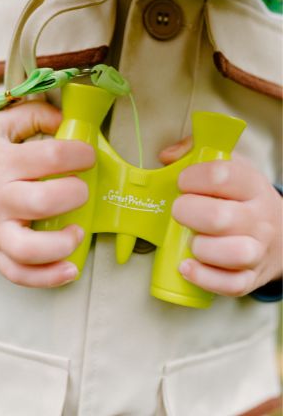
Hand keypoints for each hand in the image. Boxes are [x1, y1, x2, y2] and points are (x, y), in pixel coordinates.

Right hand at [0, 101, 94, 286]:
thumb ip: (33, 115)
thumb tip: (68, 121)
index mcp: (1, 163)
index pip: (51, 157)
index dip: (80, 154)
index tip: (85, 155)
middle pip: (43, 201)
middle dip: (75, 194)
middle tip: (79, 189)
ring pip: (29, 249)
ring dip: (62, 243)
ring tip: (76, 232)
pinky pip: (19, 274)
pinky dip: (47, 278)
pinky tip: (69, 268)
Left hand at [160, 137, 282, 295]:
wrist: (280, 236)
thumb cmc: (241, 200)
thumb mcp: (229, 169)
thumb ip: (195, 153)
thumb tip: (167, 155)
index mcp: (251, 187)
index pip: (222, 176)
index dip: (193, 178)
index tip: (182, 182)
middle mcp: (258, 219)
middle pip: (222, 217)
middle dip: (189, 213)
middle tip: (179, 211)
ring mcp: (256, 250)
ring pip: (234, 253)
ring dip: (202, 248)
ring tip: (191, 242)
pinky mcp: (249, 277)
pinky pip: (230, 284)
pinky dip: (204, 278)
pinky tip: (186, 267)